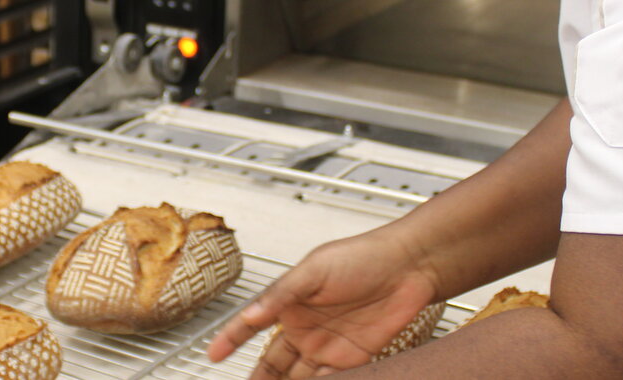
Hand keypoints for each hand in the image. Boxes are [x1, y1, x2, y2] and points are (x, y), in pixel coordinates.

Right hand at [207, 231, 441, 378]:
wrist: (409, 267)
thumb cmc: (362, 256)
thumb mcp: (313, 270)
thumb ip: (281, 295)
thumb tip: (250, 314)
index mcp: (288, 303)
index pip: (251, 327)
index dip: (230, 340)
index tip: (213, 355)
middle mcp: (304, 328)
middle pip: (273, 363)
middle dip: (259, 379)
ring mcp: (327, 346)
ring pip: (298, 377)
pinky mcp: (352, 359)